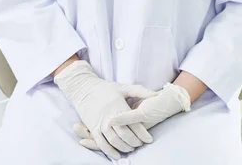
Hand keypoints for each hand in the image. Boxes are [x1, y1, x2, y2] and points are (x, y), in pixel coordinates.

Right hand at [74, 83, 190, 150]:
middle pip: (126, 135)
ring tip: (131, 148)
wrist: (85, 89)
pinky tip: (117, 154)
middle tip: (141, 144)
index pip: (134, 124)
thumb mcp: (123, 88)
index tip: (149, 139)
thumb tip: (156, 94)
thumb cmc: (106, 88)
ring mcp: (101, 124)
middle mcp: (111, 117)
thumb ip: (140, 91)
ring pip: (115, 141)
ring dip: (124, 147)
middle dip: (135, 142)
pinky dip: (110, 151)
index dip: (143, 134)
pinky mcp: (93, 128)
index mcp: (119, 107)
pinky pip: (102, 143)